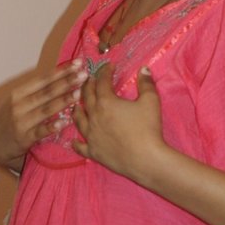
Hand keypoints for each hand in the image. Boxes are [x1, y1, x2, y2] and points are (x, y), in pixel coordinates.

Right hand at [0, 60, 87, 170]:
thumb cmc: (11, 121)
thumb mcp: (18, 102)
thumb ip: (36, 92)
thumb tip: (61, 77)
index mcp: (19, 93)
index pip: (43, 79)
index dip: (61, 71)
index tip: (78, 63)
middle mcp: (19, 104)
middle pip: (47, 91)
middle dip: (66, 82)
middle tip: (84, 75)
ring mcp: (21, 121)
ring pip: (45, 109)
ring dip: (63, 101)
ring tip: (78, 93)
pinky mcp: (23, 138)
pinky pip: (40, 131)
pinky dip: (51, 126)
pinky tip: (63, 122)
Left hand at [72, 65, 165, 179]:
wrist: (145, 159)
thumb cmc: (148, 128)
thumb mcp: (151, 101)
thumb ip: (146, 83)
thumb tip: (143, 69)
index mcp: (106, 102)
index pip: (102, 82)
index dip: (104, 72)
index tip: (108, 66)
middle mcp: (94, 116)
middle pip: (87, 97)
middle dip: (88, 85)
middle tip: (90, 79)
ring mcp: (91, 135)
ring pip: (79, 119)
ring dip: (77, 110)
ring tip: (76, 105)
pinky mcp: (93, 152)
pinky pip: (81, 147)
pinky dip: (76, 143)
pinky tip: (74, 141)